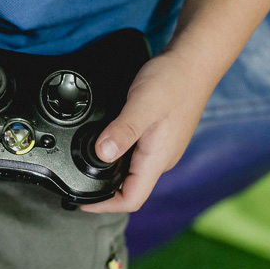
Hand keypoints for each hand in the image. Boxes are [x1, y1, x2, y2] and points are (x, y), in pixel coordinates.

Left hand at [81, 50, 213, 213]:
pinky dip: (117, 158)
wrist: (193, 62)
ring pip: (133, 173)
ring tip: (84, 167)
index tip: (80, 202)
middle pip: (130, 189)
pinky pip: (136, 156)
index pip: (132, 199)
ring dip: (110, 175)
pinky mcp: (159, 137)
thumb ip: (122, 131)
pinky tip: (104, 146)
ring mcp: (162, 148)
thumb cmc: (173, 81)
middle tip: (76, 185)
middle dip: (103, 193)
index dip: (105, 206)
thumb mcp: (142, 105)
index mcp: (157, 159)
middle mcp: (161, 159)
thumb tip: (102, 154)